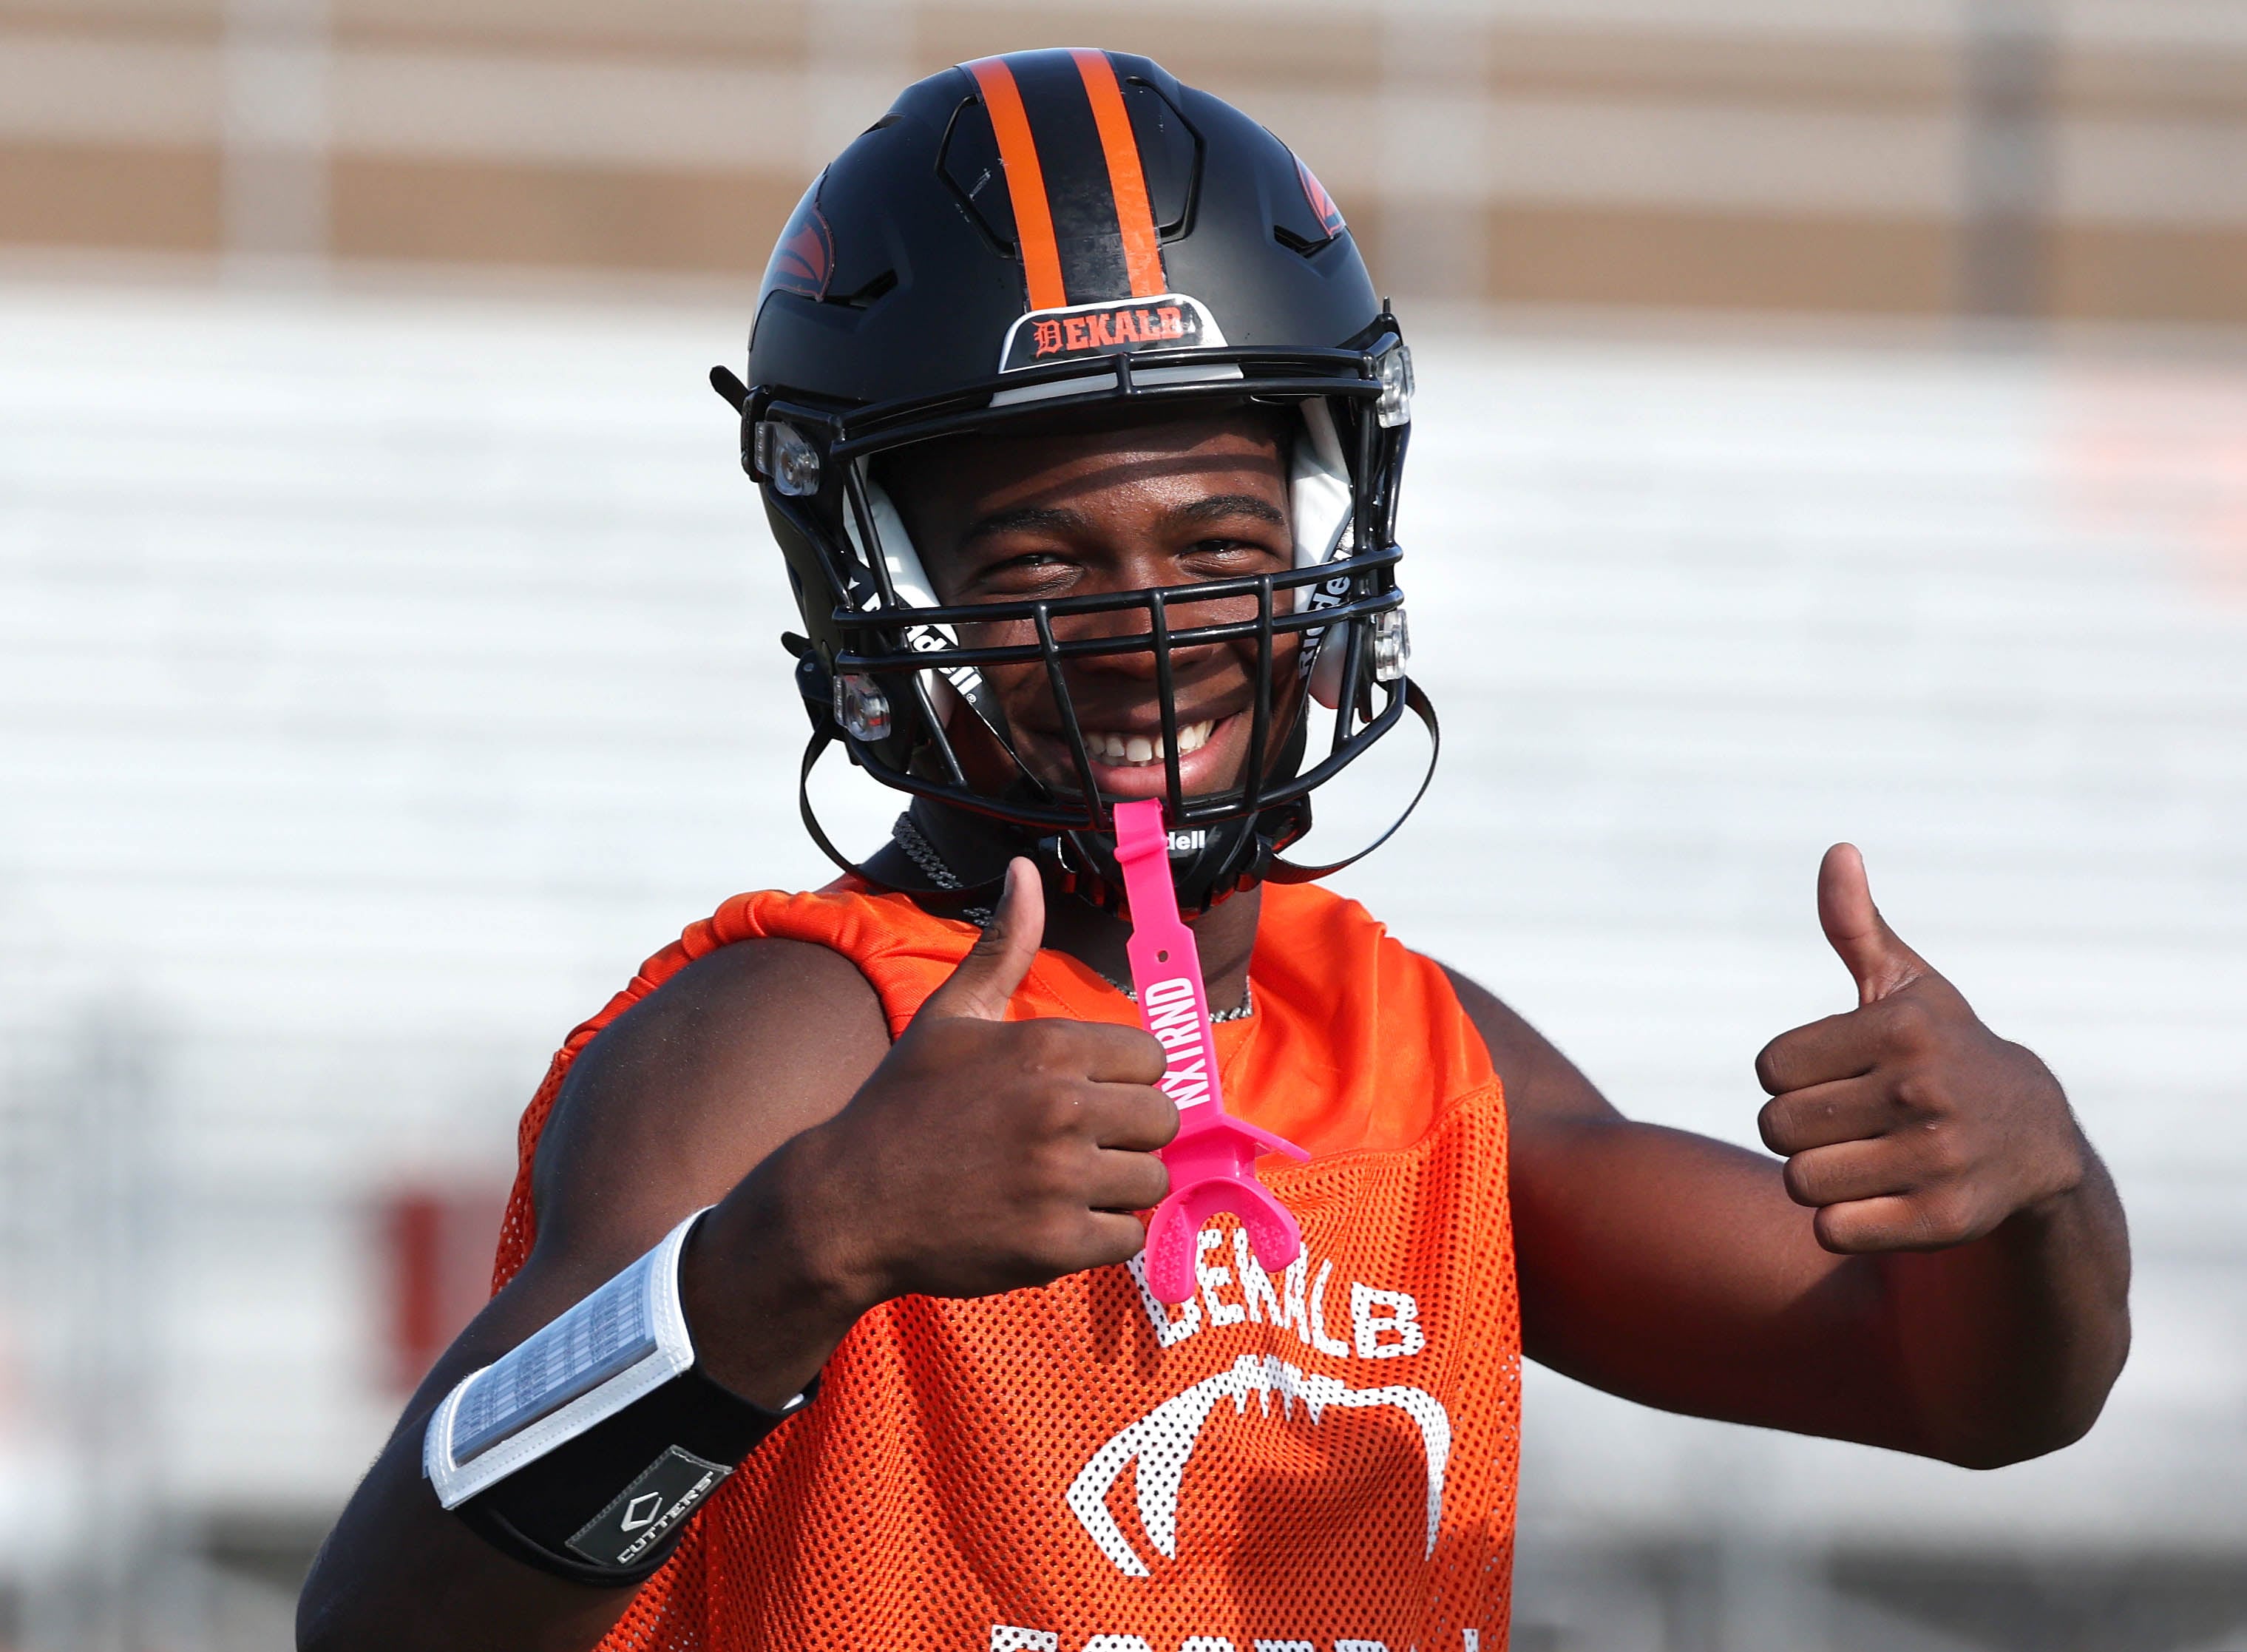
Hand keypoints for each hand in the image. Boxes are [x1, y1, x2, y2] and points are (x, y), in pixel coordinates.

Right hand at [782, 858, 1176, 1305]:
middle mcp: (1063, 1109)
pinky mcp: (1055, 1245)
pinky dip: (1098, 1236)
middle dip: (1129, 1133)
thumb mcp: (950, 1016)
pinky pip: (1126, 1238)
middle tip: (1078, 1143)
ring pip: (1151, 1180)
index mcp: (1047, 1048)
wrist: (845, 1204)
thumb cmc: (901, 1105)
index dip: (1124, 1078)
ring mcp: (1060, 1180)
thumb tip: (1025, 870)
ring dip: (1116, 1186)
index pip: (1152, 1058)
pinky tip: (1053, 1221)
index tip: (1086, 1094)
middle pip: (1163, 1119)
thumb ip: (1002, 946)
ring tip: (1064, 1183)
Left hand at [1754, 844, 2084, 1253]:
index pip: (1768, 1068)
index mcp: (1902, 1029)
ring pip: (1800, 1182)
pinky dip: (1842, 1221)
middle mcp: (1924, 1090)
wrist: (2036, 1137)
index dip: (1789, 1078)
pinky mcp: (1944, 1221)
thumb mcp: (1909, 986)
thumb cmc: (1945, 1051)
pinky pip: (1833, 1230)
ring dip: (1818, 1178)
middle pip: (1777, 1128)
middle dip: (1798, 1131)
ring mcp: (1938, 1158)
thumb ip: (1856, 927)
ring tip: (1866, 1158)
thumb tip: (1837, 852)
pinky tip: (1881, 1199)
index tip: (1836, 1076)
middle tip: (1848, 1123)